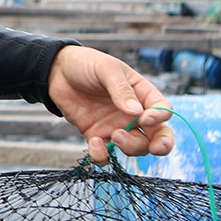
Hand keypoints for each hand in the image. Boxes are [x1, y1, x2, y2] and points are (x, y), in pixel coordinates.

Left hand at [46, 46, 176, 163]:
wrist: (56, 71)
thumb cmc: (86, 64)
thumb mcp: (106, 69)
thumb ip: (121, 89)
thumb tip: (136, 112)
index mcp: (141, 94)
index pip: (163, 110)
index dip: (160, 118)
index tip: (145, 118)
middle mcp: (133, 114)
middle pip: (156, 135)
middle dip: (161, 145)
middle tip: (154, 148)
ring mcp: (116, 126)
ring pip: (134, 148)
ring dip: (129, 147)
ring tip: (114, 136)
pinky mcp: (97, 136)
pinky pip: (105, 154)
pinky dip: (102, 156)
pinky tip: (95, 143)